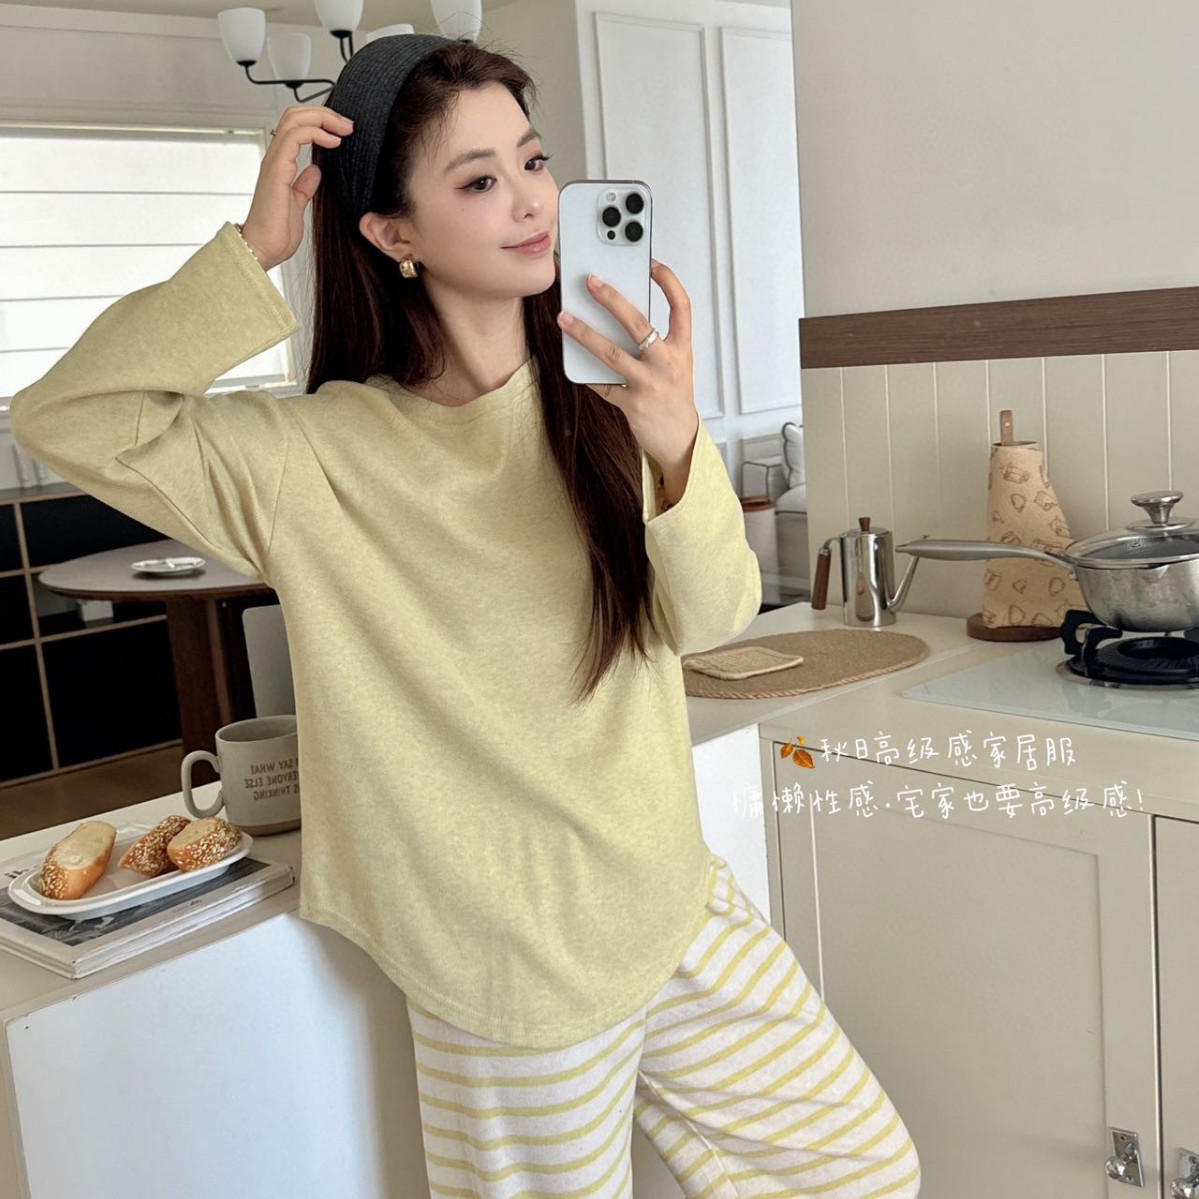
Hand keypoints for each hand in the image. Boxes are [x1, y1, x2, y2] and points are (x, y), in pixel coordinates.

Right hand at [240, 104, 355, 270]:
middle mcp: (275, 158)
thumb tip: (315, 171)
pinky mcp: (276, 170)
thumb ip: (305, 186)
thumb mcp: (298, 204)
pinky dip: (316, 133)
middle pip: (294, 115)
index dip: (320, 122)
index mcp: (281, 165)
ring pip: (293, 120)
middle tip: (348, 124)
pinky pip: (293, 137)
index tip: (344, 131)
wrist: (263, 250)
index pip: (297, 127)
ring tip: (344, 128)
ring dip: (323, 119)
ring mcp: (274, 162)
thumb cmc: (277, 233)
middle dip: (324, 113)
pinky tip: (333, 142)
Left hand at [556, 260, 699, 473]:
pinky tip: (575, 360)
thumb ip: (656, 341)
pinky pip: (603, 384)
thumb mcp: (675, 364)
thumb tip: (617, 315)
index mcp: (682, 349)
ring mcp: (649, 385)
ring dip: (585, 334)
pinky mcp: (632, 405)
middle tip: (591, 282)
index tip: (651, 263)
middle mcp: (668, 364)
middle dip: (612, 299)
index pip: (682, 307)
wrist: (680, 439)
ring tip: (564, 318)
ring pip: (612, 354)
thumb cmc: (674, 396)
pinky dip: (587, 372)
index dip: (668, 282)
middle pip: (639, 324)